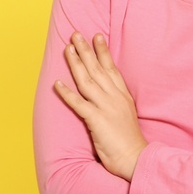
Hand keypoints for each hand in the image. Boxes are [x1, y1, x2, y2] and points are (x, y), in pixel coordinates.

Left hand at [54, 31, 145, 180]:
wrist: (136, 159)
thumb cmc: (129, 142)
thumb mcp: (127, 115)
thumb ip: (117, 102)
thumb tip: (109, 94)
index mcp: (122, 96)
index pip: (111, 69)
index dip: (103, 52)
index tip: (97, 36)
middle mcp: (115, 98)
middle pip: (98, 69)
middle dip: (86, 50)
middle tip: (76, 34)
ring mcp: (106, 108)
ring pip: (87, 81)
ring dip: (76, 63)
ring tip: (67, 48)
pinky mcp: (97, 120)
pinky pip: (79, 104)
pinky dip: (67, 93)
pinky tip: (57, 83)